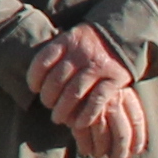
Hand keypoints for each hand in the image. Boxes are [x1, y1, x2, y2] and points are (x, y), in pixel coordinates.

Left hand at [24, 22, 134, 138]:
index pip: (43, 61)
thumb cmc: (89, 43)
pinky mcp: (115, 79)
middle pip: (56, 80)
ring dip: (63, 109)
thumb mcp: (71, 37)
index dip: (34, 78)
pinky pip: (96, 101)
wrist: (122, 34)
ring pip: (74, 93)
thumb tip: (34, 79)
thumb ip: (55, 53)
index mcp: (68, 41)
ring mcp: (98, 67)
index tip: (34, 88)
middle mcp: (82, 53)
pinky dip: (86, 115)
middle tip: (47, 105)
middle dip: (48, 97)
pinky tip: (78, 123)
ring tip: (58, 118)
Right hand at [76, 79, 150, 157]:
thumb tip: (132, 138)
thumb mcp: (110, 86)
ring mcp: (94, 102)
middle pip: (122, 131)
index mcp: (124, 91)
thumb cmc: (92, 78)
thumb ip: (121, 106)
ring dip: (101, 149)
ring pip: (102, 133)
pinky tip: (85, 150)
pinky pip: (82, 131)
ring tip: (98, 155)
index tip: (136, 151)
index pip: (136, 119)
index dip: (138, 138)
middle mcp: (112, 97)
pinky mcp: (76, 106)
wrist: (67, 58)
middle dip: (120, 151)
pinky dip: (84, 144)